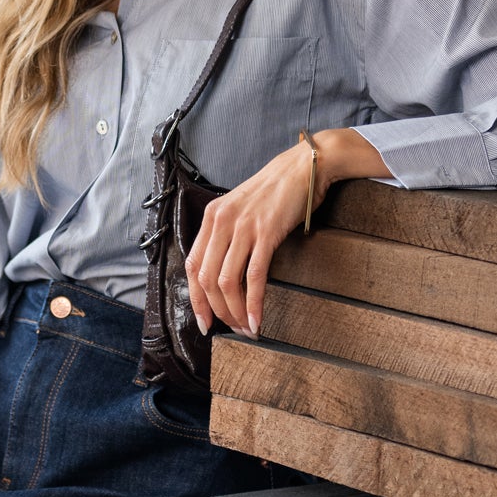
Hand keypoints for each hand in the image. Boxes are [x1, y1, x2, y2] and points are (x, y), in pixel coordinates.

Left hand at [182, 127, 387, 336]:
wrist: (304, 167)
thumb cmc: (276, 191)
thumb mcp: (240, 210)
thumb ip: (227, 236)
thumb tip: (223, 275)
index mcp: (211, 218)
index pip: (192, 266)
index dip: (196, 299)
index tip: (205, 321)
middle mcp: (221, 222)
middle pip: (207, 279)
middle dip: (217, 311)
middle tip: (231, 329)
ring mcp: (243, 227)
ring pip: (227, 282)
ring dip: (235, 312)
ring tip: (247, 327)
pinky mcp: (266, 232)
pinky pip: (254, 276)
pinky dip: (254, 304)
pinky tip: (257, 320)